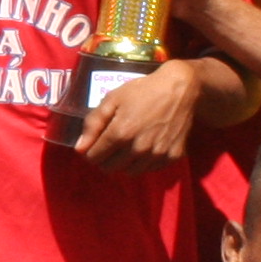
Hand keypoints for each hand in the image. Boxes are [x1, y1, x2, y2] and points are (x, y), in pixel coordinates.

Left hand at [75, 55, 203, 172]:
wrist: (180, 89)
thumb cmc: (143, 90)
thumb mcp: (113, 99)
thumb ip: (94, 123)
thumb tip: (80, 148)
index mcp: (120, 133)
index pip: (95, 157)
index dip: (91, 151)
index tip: (95, 143)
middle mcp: (138, 149)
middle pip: (110, 168)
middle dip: (105, 159)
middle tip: (111, 145)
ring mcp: (156, 155)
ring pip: (130, 172)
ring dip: (124, 163)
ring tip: (127, 147)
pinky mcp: (172, 157)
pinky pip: (150, 169)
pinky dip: (144, 163)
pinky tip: (145, 148)